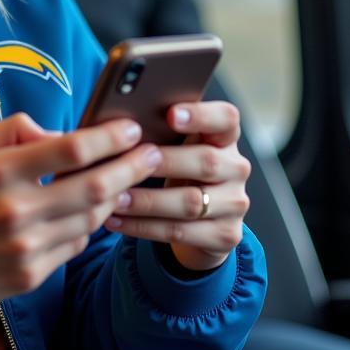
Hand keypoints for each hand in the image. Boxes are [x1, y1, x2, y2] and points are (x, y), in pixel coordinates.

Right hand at [0, 113, 159, 306]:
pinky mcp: (32, 275)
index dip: (107, 137)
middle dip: (131, 167)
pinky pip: (76, 245)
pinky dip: (88, 224)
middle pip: (93, 186)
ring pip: (92, 218)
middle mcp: (17, 210)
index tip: (129, 127)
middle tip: (152, 154)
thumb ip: (12, 131)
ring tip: (127, 179)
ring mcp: (27, 247)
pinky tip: (91, 210)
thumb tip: (56, 133)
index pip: (68, 149)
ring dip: (115, 196)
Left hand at [104, 100, 250, 271]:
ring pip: (191, 202)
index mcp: (224, 136)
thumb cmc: (174, 165)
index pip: (225, 118)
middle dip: (163, 162)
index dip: (201, 115)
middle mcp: (236, 167)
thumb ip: (156, 129)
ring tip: (114, 197)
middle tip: (128, 163)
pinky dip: (143, 226)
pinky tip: (115, 219)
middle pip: (206, 162)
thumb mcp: (171, 144)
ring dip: (147, 201)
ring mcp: (235, 203)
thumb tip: (114, 121)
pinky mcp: (226, 235)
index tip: (170, 114)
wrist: (196, 216)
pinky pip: (181, 231)